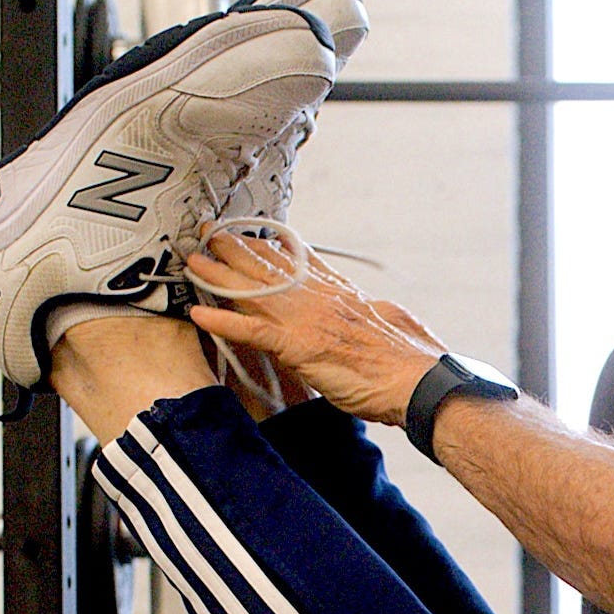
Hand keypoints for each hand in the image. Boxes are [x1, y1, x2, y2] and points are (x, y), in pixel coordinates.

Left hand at [184, 236, 447, 427]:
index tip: (255, 234)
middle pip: (270, 267)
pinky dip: (224, 321)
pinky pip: (252, 330)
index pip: (302, 262)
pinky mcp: (298, 346)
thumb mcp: (395, 324)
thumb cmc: (413, 362)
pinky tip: (199, 313)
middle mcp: (321, 299)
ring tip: (194, 261)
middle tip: (211, 232)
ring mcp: (307, 320)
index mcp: (344, 294)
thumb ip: (375, 315)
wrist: (419, 381)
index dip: (274, 246)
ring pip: (254, 290)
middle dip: (237, 248)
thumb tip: (379, 315)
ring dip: (220, 274)